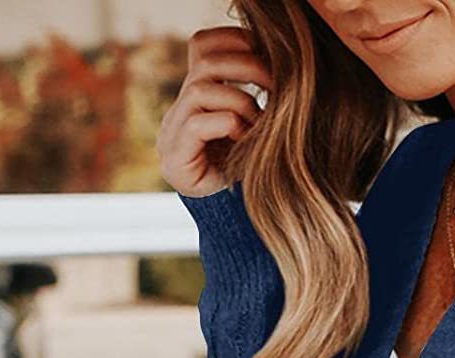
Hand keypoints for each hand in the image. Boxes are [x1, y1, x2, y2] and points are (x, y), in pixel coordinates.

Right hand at [157, 26, 273, 196]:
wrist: (234, 220)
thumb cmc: (249, 171)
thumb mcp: (256, 125)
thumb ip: (255, 94)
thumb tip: (282, 63)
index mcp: (196, 97)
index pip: (201, 47)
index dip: (231, 41)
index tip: (264, 49)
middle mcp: (179, 111)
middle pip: (204, 63)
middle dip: (245, 67)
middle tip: (275, 82)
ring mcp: (172, 133)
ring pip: (201, 90)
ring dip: (240, 102)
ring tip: (259, 123)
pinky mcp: (175, 158)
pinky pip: (198, 123)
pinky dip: (229, 125)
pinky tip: (245, 139)